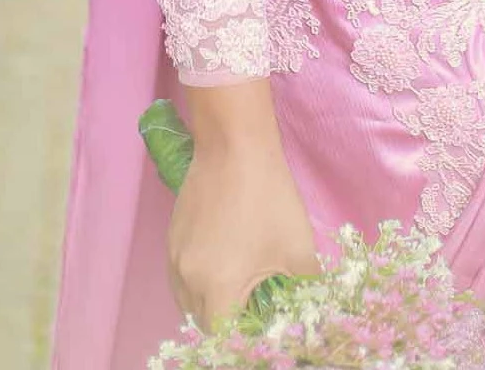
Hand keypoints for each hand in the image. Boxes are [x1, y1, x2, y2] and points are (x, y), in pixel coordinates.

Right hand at [168, 138, 318, 331]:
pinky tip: (219, 266)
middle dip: (225, 323)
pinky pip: (180, 276)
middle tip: (252, 311)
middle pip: (201, 321)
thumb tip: (313, 308)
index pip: (221, 336)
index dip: (241, 338)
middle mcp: (187, 278)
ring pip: (186, 300)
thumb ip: (306, 287)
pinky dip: (196, 283)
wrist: (235, 145)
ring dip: (208, 305)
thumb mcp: (298, 247)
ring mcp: (175, 256)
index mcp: (217, 287)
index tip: (260, 327)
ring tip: (236, 290)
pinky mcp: (171, 237)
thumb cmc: (269, 196)